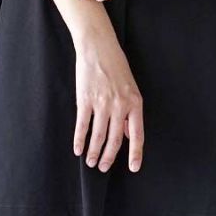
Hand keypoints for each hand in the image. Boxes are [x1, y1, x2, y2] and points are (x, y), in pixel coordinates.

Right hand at [73, 24, 143, 172]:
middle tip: (103, 167)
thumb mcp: (131, 87)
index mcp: (135, 102)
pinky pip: (83, 125)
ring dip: (93, 151)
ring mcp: (102, 103)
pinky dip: (80, 139)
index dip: (135, 153)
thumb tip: (128, 134)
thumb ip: (130, 111)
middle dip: (109, 157)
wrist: (99, 47)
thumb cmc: (116, 66)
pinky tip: (77, 149)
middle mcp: (120, 105)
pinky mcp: (85, 100)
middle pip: (115, 139)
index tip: (134, 168)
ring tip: (90, 161)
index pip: (137, 134)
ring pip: (99, 135)